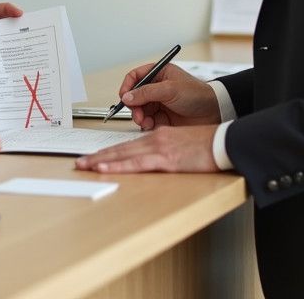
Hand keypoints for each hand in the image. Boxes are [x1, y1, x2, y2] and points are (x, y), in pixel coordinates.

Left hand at [75, 125, 219, 172]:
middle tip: (79, 163)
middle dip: (97, 156)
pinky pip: (136, 163)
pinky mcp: (165, 159)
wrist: (224, 143)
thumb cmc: (208, 146)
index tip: (94, 158)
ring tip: (84, 165)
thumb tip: (153, 160)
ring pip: (122, 154)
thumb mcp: (181, 145)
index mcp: (158, 137)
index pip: (127, 145)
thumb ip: (166, 151)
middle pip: (120, 148)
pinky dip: (117, 164)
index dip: (109, 152)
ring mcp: (158, 149)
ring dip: (101, 160)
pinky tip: (104, 167)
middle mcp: (154, 140)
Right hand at [118, 62, 220, 128]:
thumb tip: (127, 96)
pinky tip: (150, 125)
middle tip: (137, 114)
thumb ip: (146, 92)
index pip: (136, 77)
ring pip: (140, 110)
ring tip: (144, 121)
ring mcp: (159, 103)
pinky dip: (146, 124)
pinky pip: (147, 120)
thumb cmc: (198, 94)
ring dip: (139, 116)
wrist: (214, 112)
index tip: (124, 97)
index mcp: (159, 74)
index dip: (127, 86)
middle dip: (133, 106)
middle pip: (135, 96)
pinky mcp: (162, 117)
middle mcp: (157, 88)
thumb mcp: (170, 89)